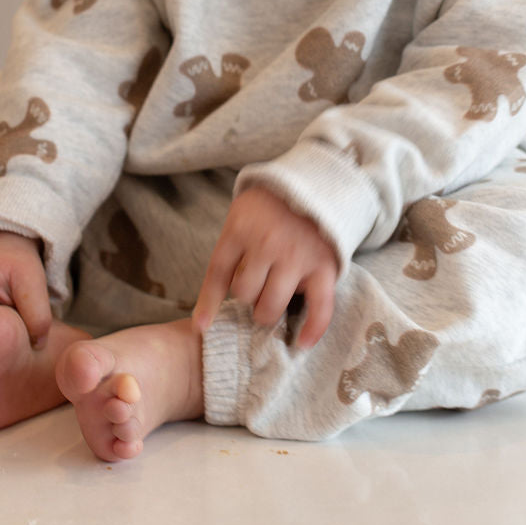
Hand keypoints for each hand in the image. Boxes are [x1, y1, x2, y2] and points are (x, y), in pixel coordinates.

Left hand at [193, 187, 337, 348]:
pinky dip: (312, 329)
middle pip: (244, 293)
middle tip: (255, 291)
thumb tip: (213, 298)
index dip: (207, 304)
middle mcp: (267, 245)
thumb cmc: (271, 206)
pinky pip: (320, 307)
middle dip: (246, 298)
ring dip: (267, 310)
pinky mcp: (324, 266)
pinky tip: (302, 343)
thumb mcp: (241, 216)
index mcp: (240, 229)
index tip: (201, 327)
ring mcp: (296, 257)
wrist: (315, 181)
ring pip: (271, 305)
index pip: (217, 274)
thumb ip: (230, 250)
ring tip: (271, 300)